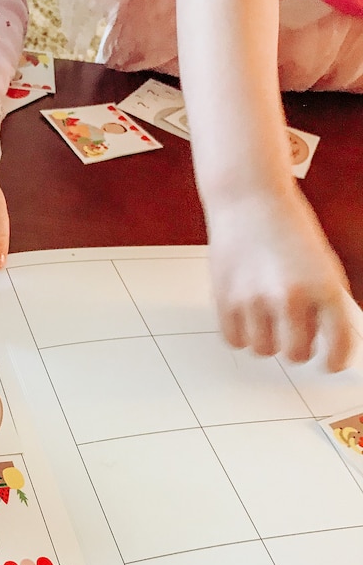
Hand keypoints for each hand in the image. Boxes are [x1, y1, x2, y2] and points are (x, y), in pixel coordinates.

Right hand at [207, 189, 352, 370]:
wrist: (249, 201)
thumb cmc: (287, 229)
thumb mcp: (322, 263)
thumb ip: (327, 303)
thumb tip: (329, 342)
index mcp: (324, 287)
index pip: (338, 344)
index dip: (335, 360)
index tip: (330, 363)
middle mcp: (291, 296)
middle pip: (296, 354)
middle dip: (297, 348)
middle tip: (294, 335)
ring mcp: (255, 300)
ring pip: (263, 350)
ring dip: (266, 339)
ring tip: (266, 316)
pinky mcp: (225, 300)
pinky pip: (235, 340)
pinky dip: (241, 333)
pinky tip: (247, 313)